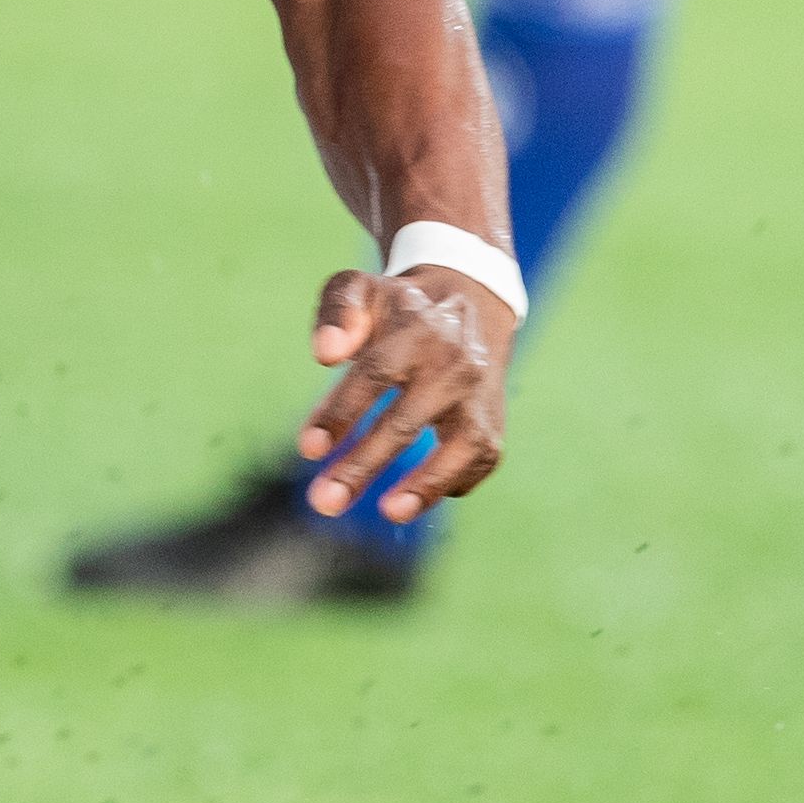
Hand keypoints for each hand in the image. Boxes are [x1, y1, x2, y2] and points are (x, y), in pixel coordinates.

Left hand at [293, 260, 513, 525]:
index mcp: (416, 328)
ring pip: (461, 445)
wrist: (468, 302)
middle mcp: (455, 362)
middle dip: (364, 464)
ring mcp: (480, 394)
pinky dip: (450, 482)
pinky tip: (410, 499)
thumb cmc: (398, 307)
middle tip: (325, 501)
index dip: (341, 412)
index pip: (375, 373)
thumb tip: (324, 354)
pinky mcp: (494, 421)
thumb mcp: (360, 289)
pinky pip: (480, 459)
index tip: (308, 448)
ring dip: (425, 484)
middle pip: (407, 420)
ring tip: (388, 513)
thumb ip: (336, 312)